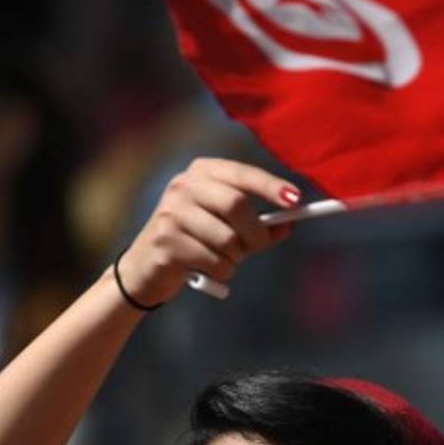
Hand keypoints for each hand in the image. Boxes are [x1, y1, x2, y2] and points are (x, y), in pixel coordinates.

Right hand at [117, 158, 299, 307]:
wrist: (147, 267)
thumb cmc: (195, 241)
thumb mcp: (227, 226)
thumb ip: (258, 224)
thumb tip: (289, 224)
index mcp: (202, 172)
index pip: (242, 174)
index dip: (270, 186)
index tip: (296, 200)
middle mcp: (184, 186)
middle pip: (236, 204)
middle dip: (255, 233)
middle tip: (257, 246)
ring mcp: (171, 213)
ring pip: (226, 239)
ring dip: (235, 258)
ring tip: (223, 260)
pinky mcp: (165, 242)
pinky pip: (212, 261)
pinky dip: (221, 272)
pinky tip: (207, 270)